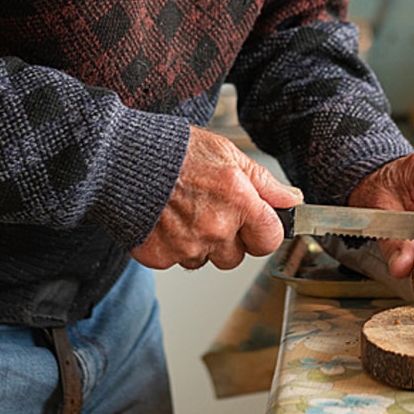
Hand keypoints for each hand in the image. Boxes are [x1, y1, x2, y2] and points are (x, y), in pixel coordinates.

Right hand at [130, 126, 301, 270]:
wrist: (121, 159)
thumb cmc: (175, 151)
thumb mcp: (227, 152)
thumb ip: (263, 182)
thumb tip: (291, 199)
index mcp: (238, 201)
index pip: (270, 239)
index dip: (263, 230)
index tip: (254, 222)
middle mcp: (215, 228)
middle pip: (237, 256)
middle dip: (229, 239)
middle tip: (209, 209)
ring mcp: (186, 246)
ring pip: (205, 260)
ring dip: (199, 243)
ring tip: (183, 210)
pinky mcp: (160, 257)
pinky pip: (177, 261)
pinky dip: (172, 245)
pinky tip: (164, 219)